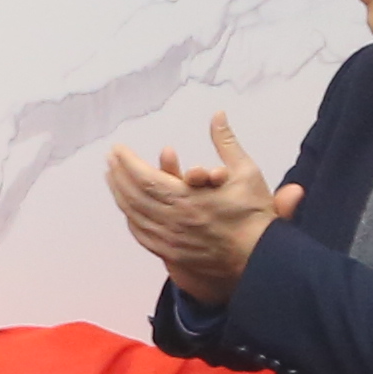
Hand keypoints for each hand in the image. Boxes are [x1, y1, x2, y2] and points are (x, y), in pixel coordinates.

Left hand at [105, 114, 299, 301]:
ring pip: (135, 216)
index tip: (118, 148)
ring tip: (112, 178)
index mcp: (187, 199)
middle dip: (119, 175)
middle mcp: (173, 220)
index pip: (145, 177)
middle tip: (111, 159)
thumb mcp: (246, 171)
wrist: (261, 258)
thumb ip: (227, 142)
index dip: (128, 161)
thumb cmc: (253, 215)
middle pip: (134, 196)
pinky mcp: (172, 254)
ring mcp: (170, 240)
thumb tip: (218, 115)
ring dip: (120, 195)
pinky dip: (131, 219)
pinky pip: (142, 235)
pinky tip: (127, 209)